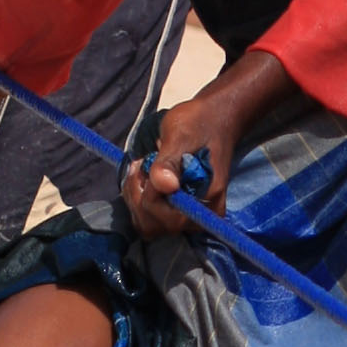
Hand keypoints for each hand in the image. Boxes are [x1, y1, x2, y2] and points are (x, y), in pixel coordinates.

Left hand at [122, 51, 291, 240]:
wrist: (212, 119)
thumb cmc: (199, 124)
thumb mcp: (181, 135)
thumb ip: (170, 161)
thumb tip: (164, 185)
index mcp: (207, 204)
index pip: (168, 220)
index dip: (150, 195)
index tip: (146, 164)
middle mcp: (199, 218)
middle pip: (154, 226)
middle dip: (138, 195)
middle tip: (141, 163)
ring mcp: (187, 217)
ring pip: (146, 224)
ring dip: (135, 196)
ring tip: (141, 167)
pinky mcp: (175, 212)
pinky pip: (147, 217)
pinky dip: (137, 197)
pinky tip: (142, 175)